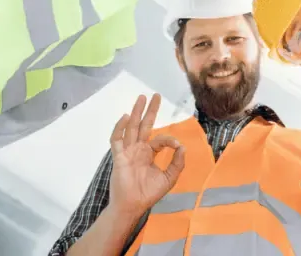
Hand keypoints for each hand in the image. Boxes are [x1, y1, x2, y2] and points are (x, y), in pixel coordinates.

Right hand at [109, 94, 185, 217]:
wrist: (133, 206)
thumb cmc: (148, 193)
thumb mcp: (169, 178)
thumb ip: (177, 163)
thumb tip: (183, 147)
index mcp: (148, 154)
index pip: (159, 139)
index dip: (169, 140)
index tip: (177, 146)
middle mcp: (138, 149)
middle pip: (144, 125)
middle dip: (149, 110)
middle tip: (154, 95)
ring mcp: (127, 151)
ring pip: (131, 128)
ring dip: (136, 112)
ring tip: (141, 98)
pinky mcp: (119, 157)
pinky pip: (117, 140)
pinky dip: (120, 128)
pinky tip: (126, 117)